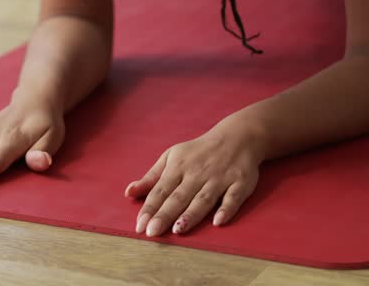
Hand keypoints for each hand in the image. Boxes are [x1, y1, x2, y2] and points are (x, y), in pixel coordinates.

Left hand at [124, 120, 265, 236]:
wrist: (237, 136)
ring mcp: (219, 178)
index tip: (139, 226)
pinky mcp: (240, 183)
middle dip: (165, 214)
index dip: (149, 208)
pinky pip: (233, 197)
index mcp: (178, 167)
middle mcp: (197, 173)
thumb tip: (129, 192)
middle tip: (152, 232)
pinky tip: (218, 221)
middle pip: (179, 197)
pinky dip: (226, 208)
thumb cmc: (199, 151)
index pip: (160, 190)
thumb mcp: (172, 157)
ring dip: (191, 214)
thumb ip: (151, 177)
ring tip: (178, 229)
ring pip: (203, 198)